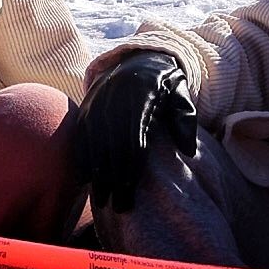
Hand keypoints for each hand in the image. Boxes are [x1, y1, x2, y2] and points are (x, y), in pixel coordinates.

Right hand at [77, 51, 196, 212]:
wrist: (137, 59)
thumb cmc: (165, 86)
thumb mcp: (181, 96)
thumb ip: (185, 121)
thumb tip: (188, 151)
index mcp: (141, 97)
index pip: (134, 139)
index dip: (132, 168)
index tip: (132, 191)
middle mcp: (114, 100)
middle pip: (112, 147)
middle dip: (115, 180)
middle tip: (119, 208)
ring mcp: (96, 103)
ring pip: (93, 144)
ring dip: (97, 175)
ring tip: (102, 201)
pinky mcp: (84, 108)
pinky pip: (80, 137)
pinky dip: (82, 159)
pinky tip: (85, 181)